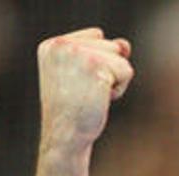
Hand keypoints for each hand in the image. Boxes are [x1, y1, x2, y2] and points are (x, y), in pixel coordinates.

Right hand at [37, 27, 133, 150]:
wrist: (66, 135)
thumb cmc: (75, 110)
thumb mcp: (85, 77)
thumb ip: (104, 54)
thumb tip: (125, 44)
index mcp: (52, 45)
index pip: (96, 36)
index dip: (98, 63)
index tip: (78, 84)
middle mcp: (62, 44)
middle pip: (111, 46)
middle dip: (108, 71)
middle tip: (85, 92)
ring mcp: (78, 52)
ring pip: (121, 57)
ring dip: (115, 80)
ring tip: (91, 95)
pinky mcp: (96, 65)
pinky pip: (126, 70)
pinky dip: (120, 89)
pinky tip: (100, 99)